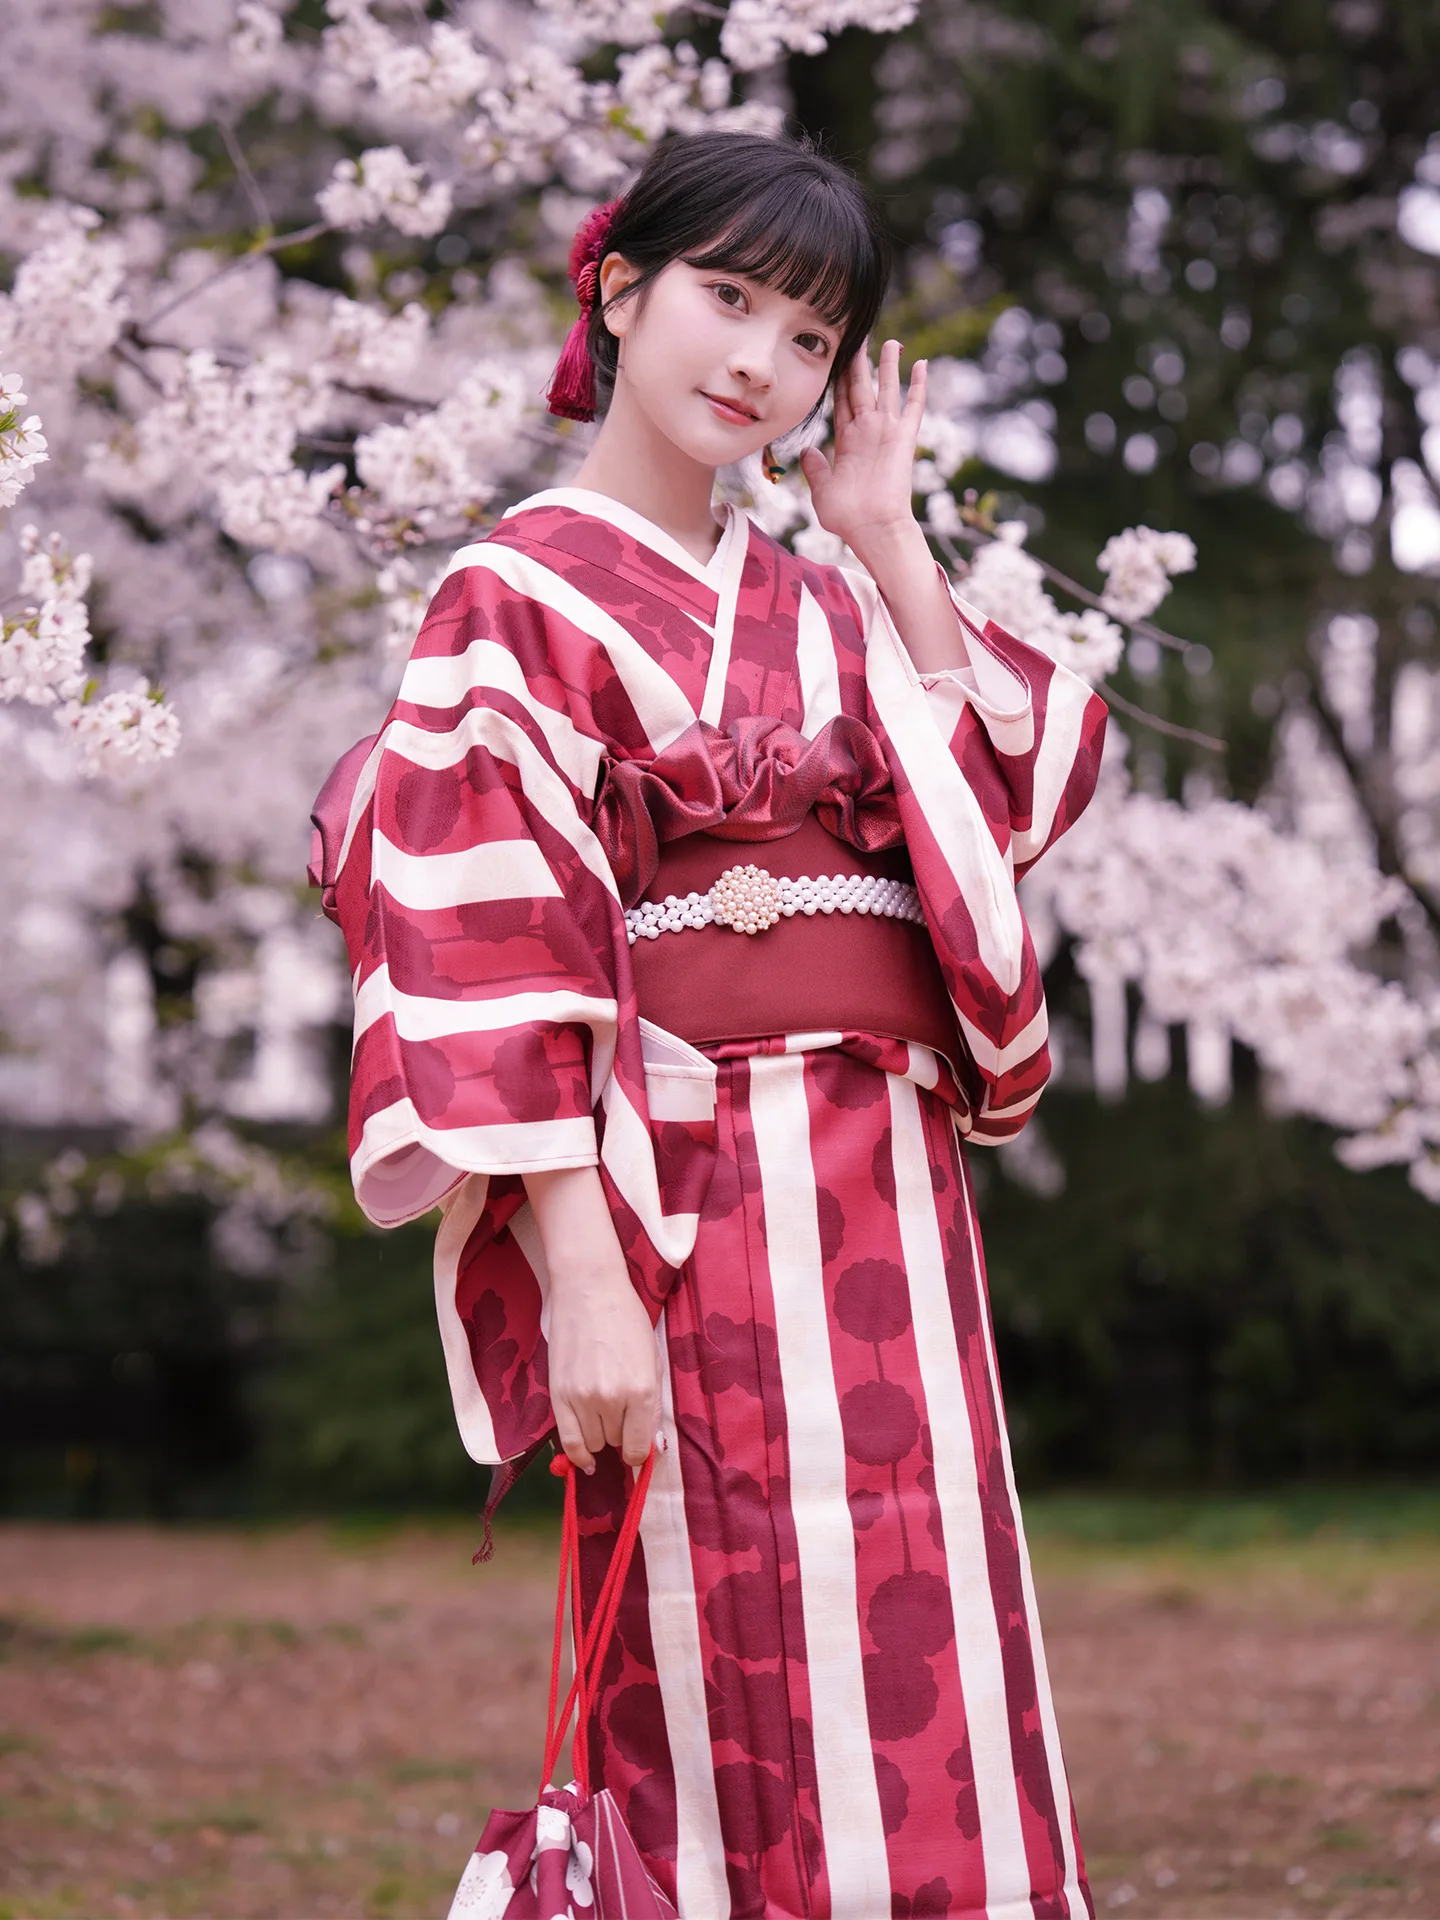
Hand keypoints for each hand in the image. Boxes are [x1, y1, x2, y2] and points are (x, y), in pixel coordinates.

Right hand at [525, 1165, 658, 1472]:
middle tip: (620, 1410)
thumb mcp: (652, 1359)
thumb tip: (653, 1446)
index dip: (639, 1452)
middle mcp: (613, 1399)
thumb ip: (652, 1405)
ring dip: (600, 1434)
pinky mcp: (558, 1394)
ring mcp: (583, 1398)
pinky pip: (568, 1441)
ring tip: (601, 1410)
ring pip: (593, 1443)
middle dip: (620, 1433)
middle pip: (616, 1442)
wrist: (589, 1290)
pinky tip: (584, 1460)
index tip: (637, 1448)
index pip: (639, 1447)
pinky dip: (577, 1455)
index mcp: (643, 1390)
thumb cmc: (627, 1320)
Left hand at [799, 338, 926, 550]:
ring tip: (891, 342)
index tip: (835, 357)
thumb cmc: (847, 516)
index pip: (840, 400)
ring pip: (886, 389)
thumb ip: (815, 468)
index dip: (837, 378)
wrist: (871, 529)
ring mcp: (886, 433)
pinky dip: (918, 385)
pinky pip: (913, 406)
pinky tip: (922, 365)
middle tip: (858, 335)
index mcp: (846, 440)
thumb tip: (807, 450)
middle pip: (861, 387)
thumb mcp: (821, 490)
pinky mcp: (903, 438)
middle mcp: (866, 431)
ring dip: (888, 365)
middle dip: (859, 362)